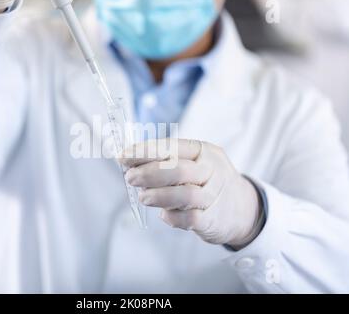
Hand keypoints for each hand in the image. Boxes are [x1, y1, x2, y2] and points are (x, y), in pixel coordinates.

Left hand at [119, 139, 263, 247]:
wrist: (243, 208)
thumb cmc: (206, 181)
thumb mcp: (194, 162)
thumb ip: (167, 162)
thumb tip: (130, 164)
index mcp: (204, 151)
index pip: (172, 147)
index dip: (145, 151)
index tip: (123, 156)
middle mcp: (212, 171)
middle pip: (179, 169)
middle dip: (149, 173)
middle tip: (130, 177)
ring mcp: (214, 196)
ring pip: (186, 195)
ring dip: (158, 195)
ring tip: (143, 197)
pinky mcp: (213, 220)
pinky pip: (190, 219)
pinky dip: (172, 217)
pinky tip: (163, 214)